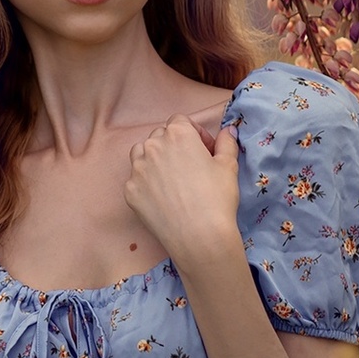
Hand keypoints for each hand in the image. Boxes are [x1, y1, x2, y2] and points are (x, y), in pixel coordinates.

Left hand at [123, 115, 240, 267]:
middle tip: (190, 167)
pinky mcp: (129, 190)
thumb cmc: (217, 198)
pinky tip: (163, 199)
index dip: (195, 134)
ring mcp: (137, 169)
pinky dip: (147, 184)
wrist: (198, 236)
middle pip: (160, 136)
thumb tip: (228, 130)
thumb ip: (226, 143)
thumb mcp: (228, 166)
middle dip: (174, 146)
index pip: (180, 121)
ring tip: (172, 179)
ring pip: (142, 154)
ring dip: (154, 159)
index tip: (205, 151)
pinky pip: (136, 180)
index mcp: (177, 134)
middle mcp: (152, 146)